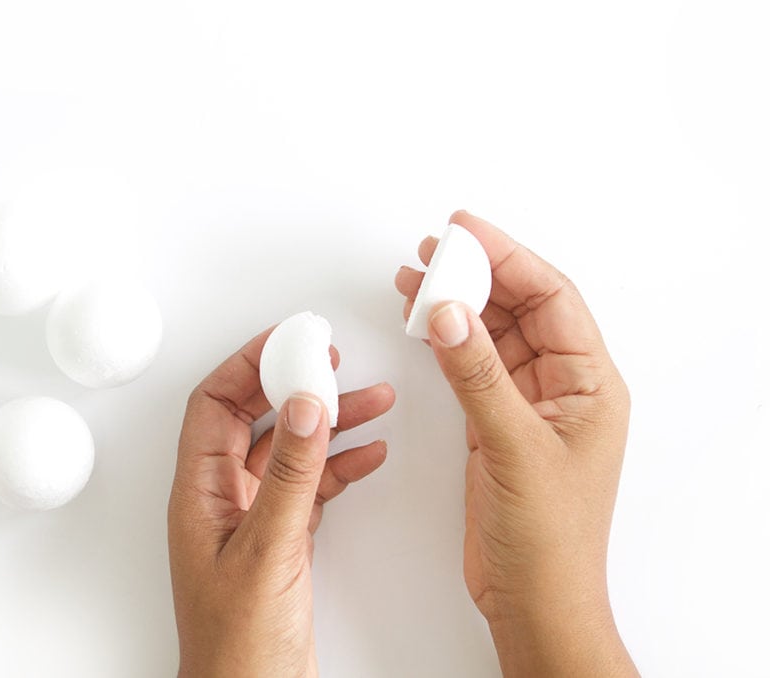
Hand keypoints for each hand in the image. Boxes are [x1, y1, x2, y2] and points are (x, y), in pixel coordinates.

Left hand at [168, 327, 394, 676]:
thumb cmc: (237, 647)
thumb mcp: (268, 550)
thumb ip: (290, 476)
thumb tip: (305, 405)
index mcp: (200, 492)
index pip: (214, 403)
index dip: (248, 364)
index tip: (290, 339)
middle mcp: (223, 498)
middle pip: (255, 419)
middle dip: (295, 385)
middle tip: (332, 360)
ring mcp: (254, 518)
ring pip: (291, 451)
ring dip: (330, 424)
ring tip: (373, 399)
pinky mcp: (283, 540)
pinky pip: (312, 486)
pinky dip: (341, 466)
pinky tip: (370, 454)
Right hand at [395, 211, 637, 676]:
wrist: (531, 598)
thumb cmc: (548, 538)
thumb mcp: (514, 447)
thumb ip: (479, 375)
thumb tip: (450, 312)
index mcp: (591, 384)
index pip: (551, 298)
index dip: (508, 258)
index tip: (464, 231)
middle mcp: (562, 387)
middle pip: (520, 307)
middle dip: (478, 274)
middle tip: (434, 249)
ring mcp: (525, 405)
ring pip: (491, 334)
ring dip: (457, 305)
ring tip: (416, 276)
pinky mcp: (494, 425)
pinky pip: (471, 366)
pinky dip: (445, 342)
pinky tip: (423, 323)